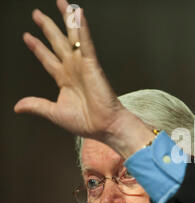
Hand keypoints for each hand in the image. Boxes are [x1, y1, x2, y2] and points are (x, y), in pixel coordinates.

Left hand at [14, 0, 152, 157]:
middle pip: (58, 42)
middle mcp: (73, 69)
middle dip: (47, 27)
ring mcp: (82, 65)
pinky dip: (82, 28)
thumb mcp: (54, 113)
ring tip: (61, 3)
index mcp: (65, 80)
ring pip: (72, 36)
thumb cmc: (87, 122)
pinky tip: (77, 14)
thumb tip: (18, 106)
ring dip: (66, 19)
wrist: (105, 126)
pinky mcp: (92, 64)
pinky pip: (85, 42)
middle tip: (37, 14)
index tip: (27, 36)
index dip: (37, 48)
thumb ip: (37, 105)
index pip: (47, 59)